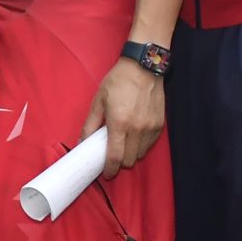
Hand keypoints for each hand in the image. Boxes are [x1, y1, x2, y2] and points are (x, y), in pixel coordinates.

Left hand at [79, 59, 165, 179]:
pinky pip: (149, 145)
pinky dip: (141, 146)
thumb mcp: (99, 100)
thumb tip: (82, 141)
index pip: (115, 156)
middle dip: (119, 162)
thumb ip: (91, 123)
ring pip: (140, 154)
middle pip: (128, 160)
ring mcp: (150, 128)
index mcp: (119, 123)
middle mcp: (137, 129)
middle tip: (112, 154)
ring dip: (130, 154)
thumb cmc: (118, 81)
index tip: (106, 173)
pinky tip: (134, 135)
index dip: (109, 169)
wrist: (144, 67)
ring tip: (123, 142)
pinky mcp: (159, 125)